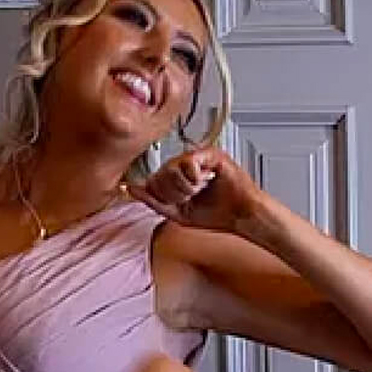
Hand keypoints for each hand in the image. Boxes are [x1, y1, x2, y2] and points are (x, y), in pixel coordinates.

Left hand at [130, 148, 271, 236]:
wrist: (240, 216)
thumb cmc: (217, 215)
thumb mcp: (177, 213)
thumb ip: (153, 201)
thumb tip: (131, 189)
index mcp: (179, 176)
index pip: (154, 179)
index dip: (163, 194)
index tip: (180, 202)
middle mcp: (187, 164)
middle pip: (160, 172)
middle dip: (173, 192)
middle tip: (190, 197)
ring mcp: (199, 157)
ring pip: (171, 166)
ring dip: (184, 186)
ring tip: (198, 190)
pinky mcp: (211, 154)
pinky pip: (188, 161)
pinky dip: (194, 177)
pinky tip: (204, 182)